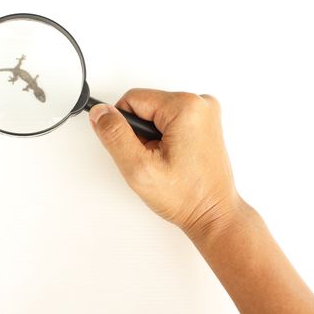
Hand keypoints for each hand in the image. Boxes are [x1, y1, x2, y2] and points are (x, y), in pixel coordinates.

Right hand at [89, 89, 241, 236]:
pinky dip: (166, 138)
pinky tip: (175, 158)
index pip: (132, 99)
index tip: (140, 151)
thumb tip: (100, 112)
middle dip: (142, 134)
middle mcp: (201, 103)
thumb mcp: (139, 168)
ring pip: (156, 114)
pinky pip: (171, 121)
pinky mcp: (205, 123)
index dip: (125, 128)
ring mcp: (206, 113)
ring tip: (166, 161)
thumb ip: (114, 135)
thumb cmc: (188, 197)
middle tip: (155, 160)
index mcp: (186, 107)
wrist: (213, 214)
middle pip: (146, 106)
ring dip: (153, 137)